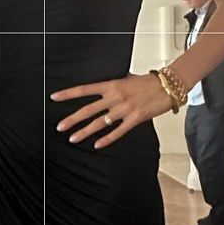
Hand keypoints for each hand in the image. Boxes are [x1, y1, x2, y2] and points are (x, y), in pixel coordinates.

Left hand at [51, 73, 172, 148]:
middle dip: (72, 119)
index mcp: (111, 85)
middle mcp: (115, 97)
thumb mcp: (126, 80)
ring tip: (72, 138)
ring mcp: (124, 108)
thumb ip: (112, 87)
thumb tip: (101, 92)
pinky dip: (107, 139)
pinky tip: (97, 145)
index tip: (54, 97)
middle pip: (88, 109)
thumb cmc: (148, 82)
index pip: (85, 89)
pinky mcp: (135, 118)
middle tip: (59, 127)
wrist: (169, 84)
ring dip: (85, 131)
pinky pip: (118, 131)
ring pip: (100, 123)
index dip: (68, 93)